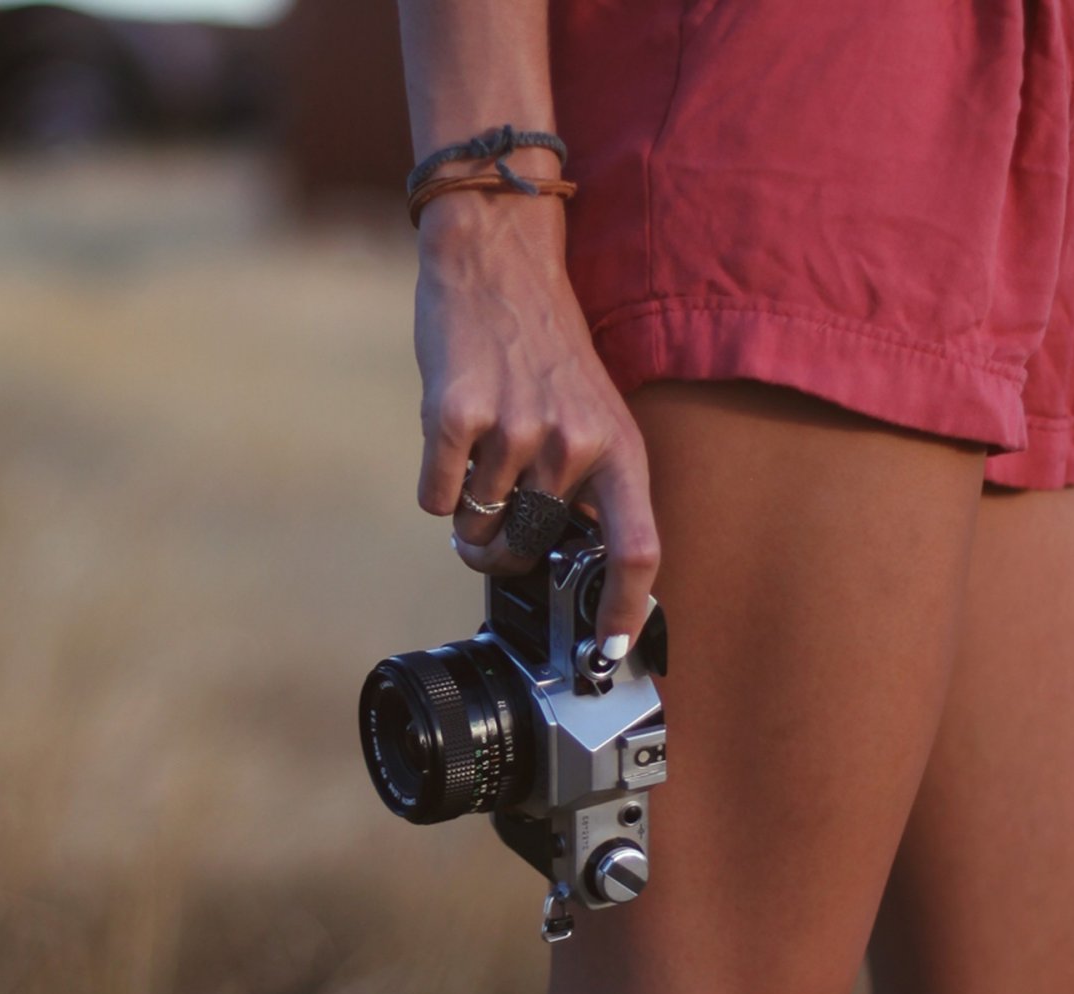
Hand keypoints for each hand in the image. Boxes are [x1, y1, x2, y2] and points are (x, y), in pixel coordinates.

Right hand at [411, 194, 658, 658]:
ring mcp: (514, 429)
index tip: (608, 650)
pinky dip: (435, 486)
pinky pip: (437, 498)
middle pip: (532, 552)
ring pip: (477, 528)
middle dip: (504, 557)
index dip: (624, 611)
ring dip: (466, 515)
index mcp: (620, 447)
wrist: (496, 263)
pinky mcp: (455, 417)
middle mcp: (574, 442)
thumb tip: (566, 568)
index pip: (637, 549)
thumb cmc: (543, 347)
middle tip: (494, 527)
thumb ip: (588, 483)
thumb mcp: (592, 411)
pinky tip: (449, 436)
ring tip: (476, 457)